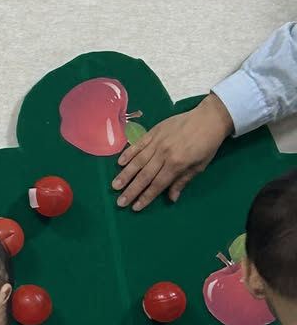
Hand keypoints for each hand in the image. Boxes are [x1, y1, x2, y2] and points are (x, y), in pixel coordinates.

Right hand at [112, 95, 233, 209]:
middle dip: (131, 190)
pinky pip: (138, 145)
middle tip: (120, 202)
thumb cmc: (207, 144)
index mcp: (177, 163)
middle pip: (144, 175)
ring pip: (138, 161)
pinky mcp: (153, 132)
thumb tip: (172, 198)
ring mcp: (157, 142)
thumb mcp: (200, 166)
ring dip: (125, 175)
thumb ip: (183, 181)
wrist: (209, 118)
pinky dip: (128, 154)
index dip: (146, 197)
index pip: (158, 184)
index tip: (135, 207)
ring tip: (114, 186)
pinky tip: (119, 163)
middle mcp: (164, 154)